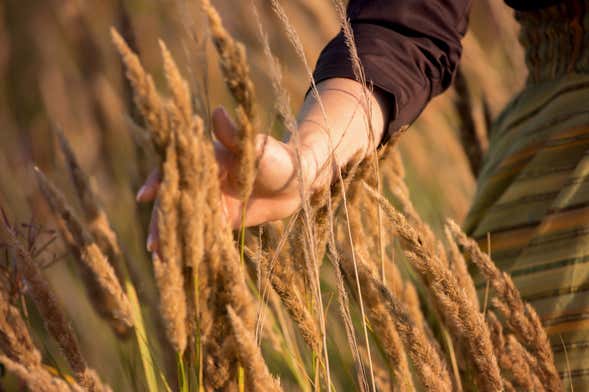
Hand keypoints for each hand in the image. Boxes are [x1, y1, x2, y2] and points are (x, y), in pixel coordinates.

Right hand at [136, 106, 313, 252]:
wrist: (299, 181)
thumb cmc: (279, 158)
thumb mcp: (257, 148)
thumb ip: (235, 137)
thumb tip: (217, 112)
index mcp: (207, 159)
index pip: (176, 169)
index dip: (159, 181)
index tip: (146, 196)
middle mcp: (205, 179)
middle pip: (175, 199)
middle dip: (161, 220)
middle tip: (152, 243)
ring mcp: (212, 200)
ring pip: (185, 218)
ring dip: (172, 235)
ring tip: (159, 257)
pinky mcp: (222, 218)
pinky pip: (203, 231)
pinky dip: (191, 244)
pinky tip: (179, 261)